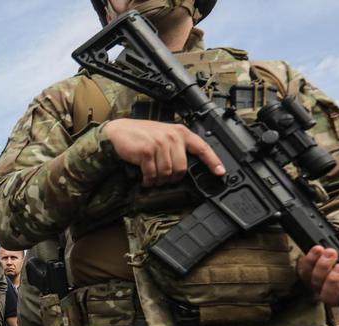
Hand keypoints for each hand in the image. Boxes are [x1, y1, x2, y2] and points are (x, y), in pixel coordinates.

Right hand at [103, 119, 224, 187]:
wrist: (118, 132)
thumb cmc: (140, 135)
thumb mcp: (163, 135)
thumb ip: (176, 146)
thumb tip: (184, 167)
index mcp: (180, 132)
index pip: (202, 148)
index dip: (213, 161)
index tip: (220, 172)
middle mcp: (172, 137)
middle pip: (182, 168)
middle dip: (173, 178)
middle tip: (164, 179)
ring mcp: (160, 143)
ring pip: (167, 173)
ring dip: (159, 181)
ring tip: (152, 179)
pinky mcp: (147, 151)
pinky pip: (153, 174)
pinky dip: (149, 180)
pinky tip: (145, 179)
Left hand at [297, 234, 338, 325]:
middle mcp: (337, 294)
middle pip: (330, 298)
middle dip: (333, 282)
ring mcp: (321, 285)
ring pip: (316, 284)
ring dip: (322, 268)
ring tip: (330, 253)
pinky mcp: (308, 273)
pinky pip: (304, 271)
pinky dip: (310, 260)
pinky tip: (318, 250)